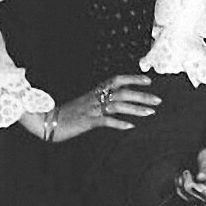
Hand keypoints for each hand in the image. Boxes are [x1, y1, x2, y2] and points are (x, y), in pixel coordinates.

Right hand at [19, 75, 160, 142]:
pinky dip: (119, 123)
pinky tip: (130, 127)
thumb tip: (115, 101)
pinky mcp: (87, 122)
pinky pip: (105, 121)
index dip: (133, 78)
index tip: (149, 80)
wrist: (47, 120)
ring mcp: (91, 109)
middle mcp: (95, 97)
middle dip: (142, 96)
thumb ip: (99, 100)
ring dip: (136, 109)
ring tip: (151, 112)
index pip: (117, 79)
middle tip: (158, 100)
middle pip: (122, 92)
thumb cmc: (67, 113)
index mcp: (95, 91)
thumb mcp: (85, 103)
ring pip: (117, 105)